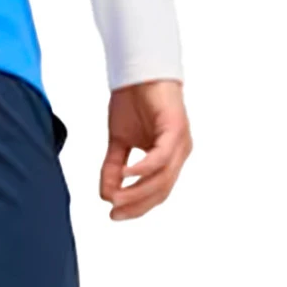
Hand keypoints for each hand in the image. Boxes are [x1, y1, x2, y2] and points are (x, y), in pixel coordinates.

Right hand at [100, 80, 192, 220]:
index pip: (156, 194)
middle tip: (113, 213)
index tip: (114, 216)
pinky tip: (124, 175)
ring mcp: (180, 141)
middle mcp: (178, 153)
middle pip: (160, 191)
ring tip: (115, 198)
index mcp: (168, 159)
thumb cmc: (133, 102)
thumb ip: (112, 170)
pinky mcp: (176, 128)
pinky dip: (141, 169)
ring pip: (161, 179)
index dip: (136, 208)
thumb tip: (106, 195)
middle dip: (136, 205)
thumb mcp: (118, 143)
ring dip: (136, 192)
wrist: (138, 71)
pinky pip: (159, 158)